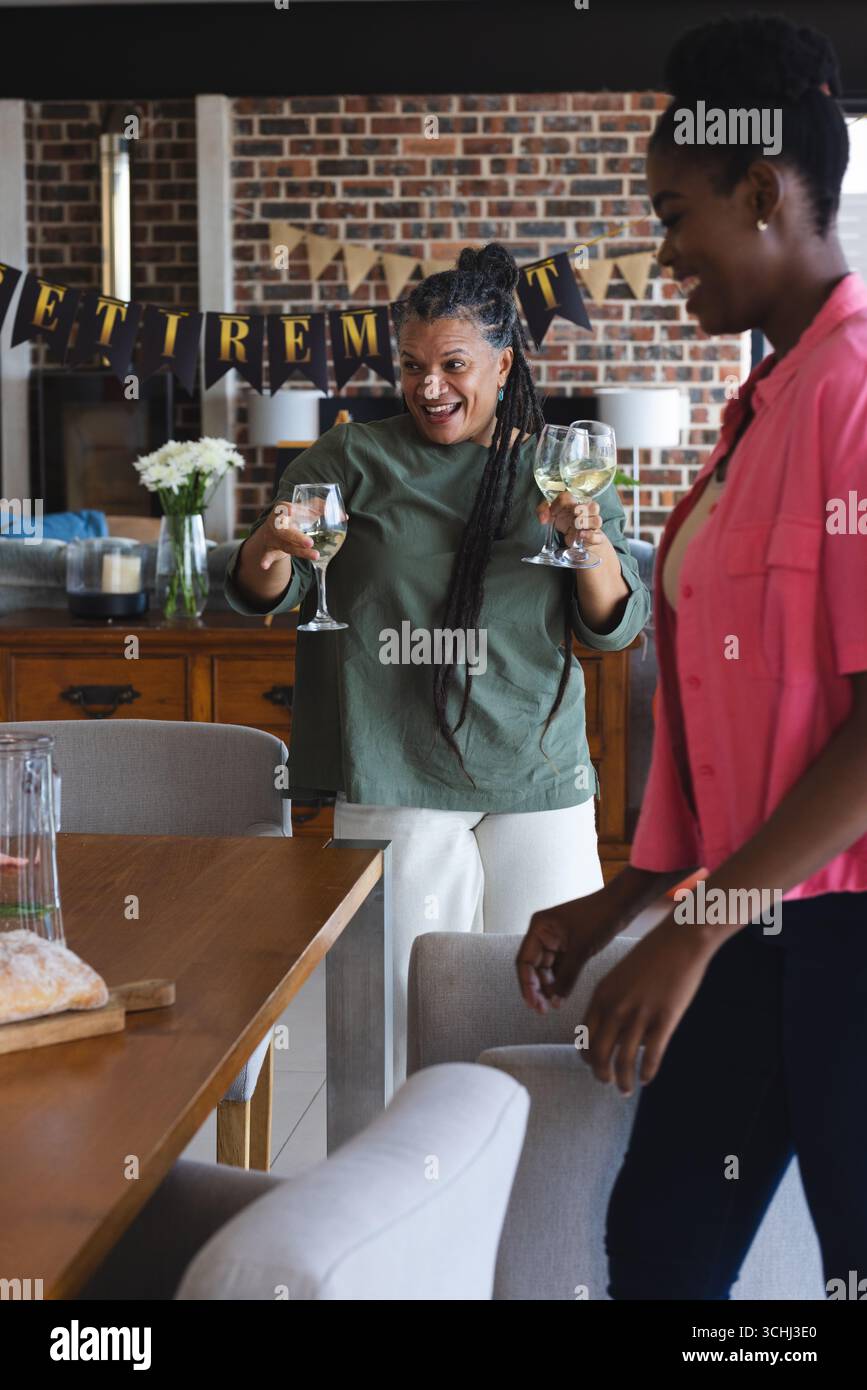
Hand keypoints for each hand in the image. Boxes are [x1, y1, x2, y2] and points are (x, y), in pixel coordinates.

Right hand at [258, 502, 320, 568]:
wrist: (274, 529)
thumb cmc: (293, 516)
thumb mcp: (303, 509)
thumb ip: (321, 508)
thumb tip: (343, 516)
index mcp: (281, 509)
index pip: (283, 508)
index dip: (286, 509)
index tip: (291, 510)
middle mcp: (275, 523)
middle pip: (285, 532)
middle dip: (297, 537)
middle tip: (310, 543)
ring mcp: (272, 537)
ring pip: (285, 545)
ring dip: (300, 552)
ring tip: (316, 555)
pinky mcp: (270, 549)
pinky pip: (268, 555)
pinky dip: (266, 560)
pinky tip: (264, 565)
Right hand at [516, 887, 624, 1012]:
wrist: (621, 904)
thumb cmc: (599, 917)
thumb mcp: (580, 950)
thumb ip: (566, 977)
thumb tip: (555, 1003)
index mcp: (539, 927)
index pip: (524, 961)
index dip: (526, 984)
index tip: (533, 1003)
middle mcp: (543, 933)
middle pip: (533, 967)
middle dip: (537, 988)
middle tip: (543, 1010)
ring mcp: (555, 940)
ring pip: (546, 970)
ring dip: (548, 987)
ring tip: (553, 1006)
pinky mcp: (568, 946)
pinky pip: (559, 967)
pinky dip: (560, 981)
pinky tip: (561, 996)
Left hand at [536, 494, 605, 552]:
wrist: (578, 540)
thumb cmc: (566, 523)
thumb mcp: (552, 516)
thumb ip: (543, 512)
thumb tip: (542, 518)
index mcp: (576, 503)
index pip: (568, 497)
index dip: (559, 503)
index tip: (552, 512)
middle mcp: (587, 513)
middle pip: (594, 506)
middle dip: (582, 509)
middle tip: (574, 512)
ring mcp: (592, 527)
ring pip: (598, 521)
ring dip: (587, 522)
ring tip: (577, 525)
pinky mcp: (595, 539)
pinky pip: (597, 537)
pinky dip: (590, 536)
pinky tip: (581, 535)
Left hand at [581, 918, 713, 1095]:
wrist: (680, 940)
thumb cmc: (651, 956)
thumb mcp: (620, 976)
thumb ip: (612, 1001)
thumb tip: (611, 1031)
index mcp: (601, 995)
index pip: (584, 1037)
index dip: (587, 1057)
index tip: (594, 1066)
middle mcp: (615, 1007)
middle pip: (599, 1054)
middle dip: (601, 1074)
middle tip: (608, 1082)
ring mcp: (640, 1014)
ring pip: (624, 1062)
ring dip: (623, 1081)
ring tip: (626, 1090)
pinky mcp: (665, 1019)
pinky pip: (652, 1057)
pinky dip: (647, 1073)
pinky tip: (647, 1079)